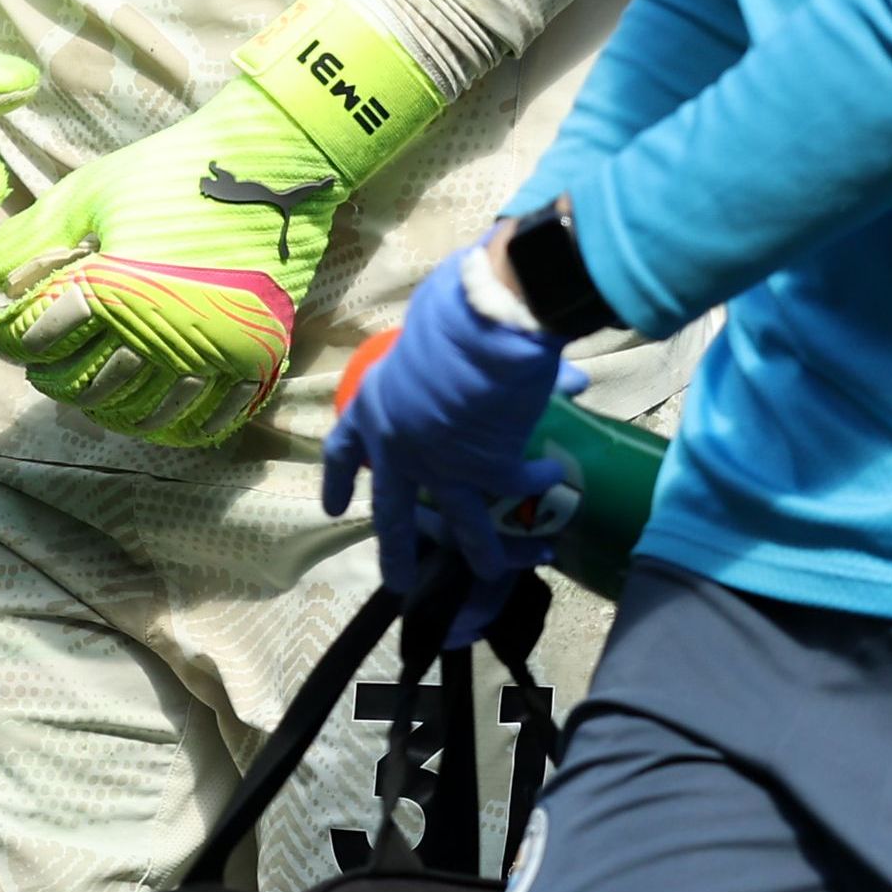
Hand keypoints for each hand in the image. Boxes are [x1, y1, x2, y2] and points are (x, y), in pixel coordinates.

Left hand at [0, 0, 445, 446]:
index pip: (37, 338)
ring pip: (141, 412)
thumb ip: (30, 238)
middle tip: (39, 362)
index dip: (3, 336)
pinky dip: (174, 426)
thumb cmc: (173, 168)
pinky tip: (153, 416)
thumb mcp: (89, 192)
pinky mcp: (255, 357)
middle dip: (49, 376)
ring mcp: (213, 351)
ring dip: (105, 407)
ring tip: (88, 389)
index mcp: (114, 288)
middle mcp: (162, 331)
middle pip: (83, 385)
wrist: (274, 157)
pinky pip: (208, 418)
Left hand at [325, 240, 585, 636]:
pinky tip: (557, 476)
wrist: (480, 328)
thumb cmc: (452, 311)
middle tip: (396, 581)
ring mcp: (443, 466)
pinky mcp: (487, 471)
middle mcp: (400, 446)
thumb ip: (452, 356)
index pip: (343, 450)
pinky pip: (518, 487)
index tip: (334, 508)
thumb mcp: (430, 333)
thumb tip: (475, 355)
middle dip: (396, 550)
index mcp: (375, 405)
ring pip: (462, 523)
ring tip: (491, 570)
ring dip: (481, 550)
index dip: (338, 479)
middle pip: (393, 512)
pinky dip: (541, 480)